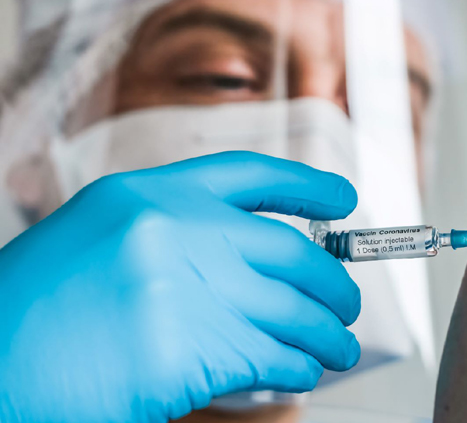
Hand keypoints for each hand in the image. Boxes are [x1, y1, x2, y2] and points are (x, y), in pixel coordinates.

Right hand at [0, 151, 361, 421]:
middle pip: (292, 251)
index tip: (346, 200)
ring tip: (340, 349)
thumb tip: (249, 260)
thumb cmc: (37, 309)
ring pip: (294, 310)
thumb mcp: (100, 238)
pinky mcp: (186, 353)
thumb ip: (174, 236)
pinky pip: (272, 358)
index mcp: (149, 195)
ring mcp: (184, 289)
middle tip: (349, 304)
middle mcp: (175, 231)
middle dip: (335, 284)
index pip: (250, 174)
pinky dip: (299, 368)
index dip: (308, 185)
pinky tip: (303, 374)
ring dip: (329, 335)